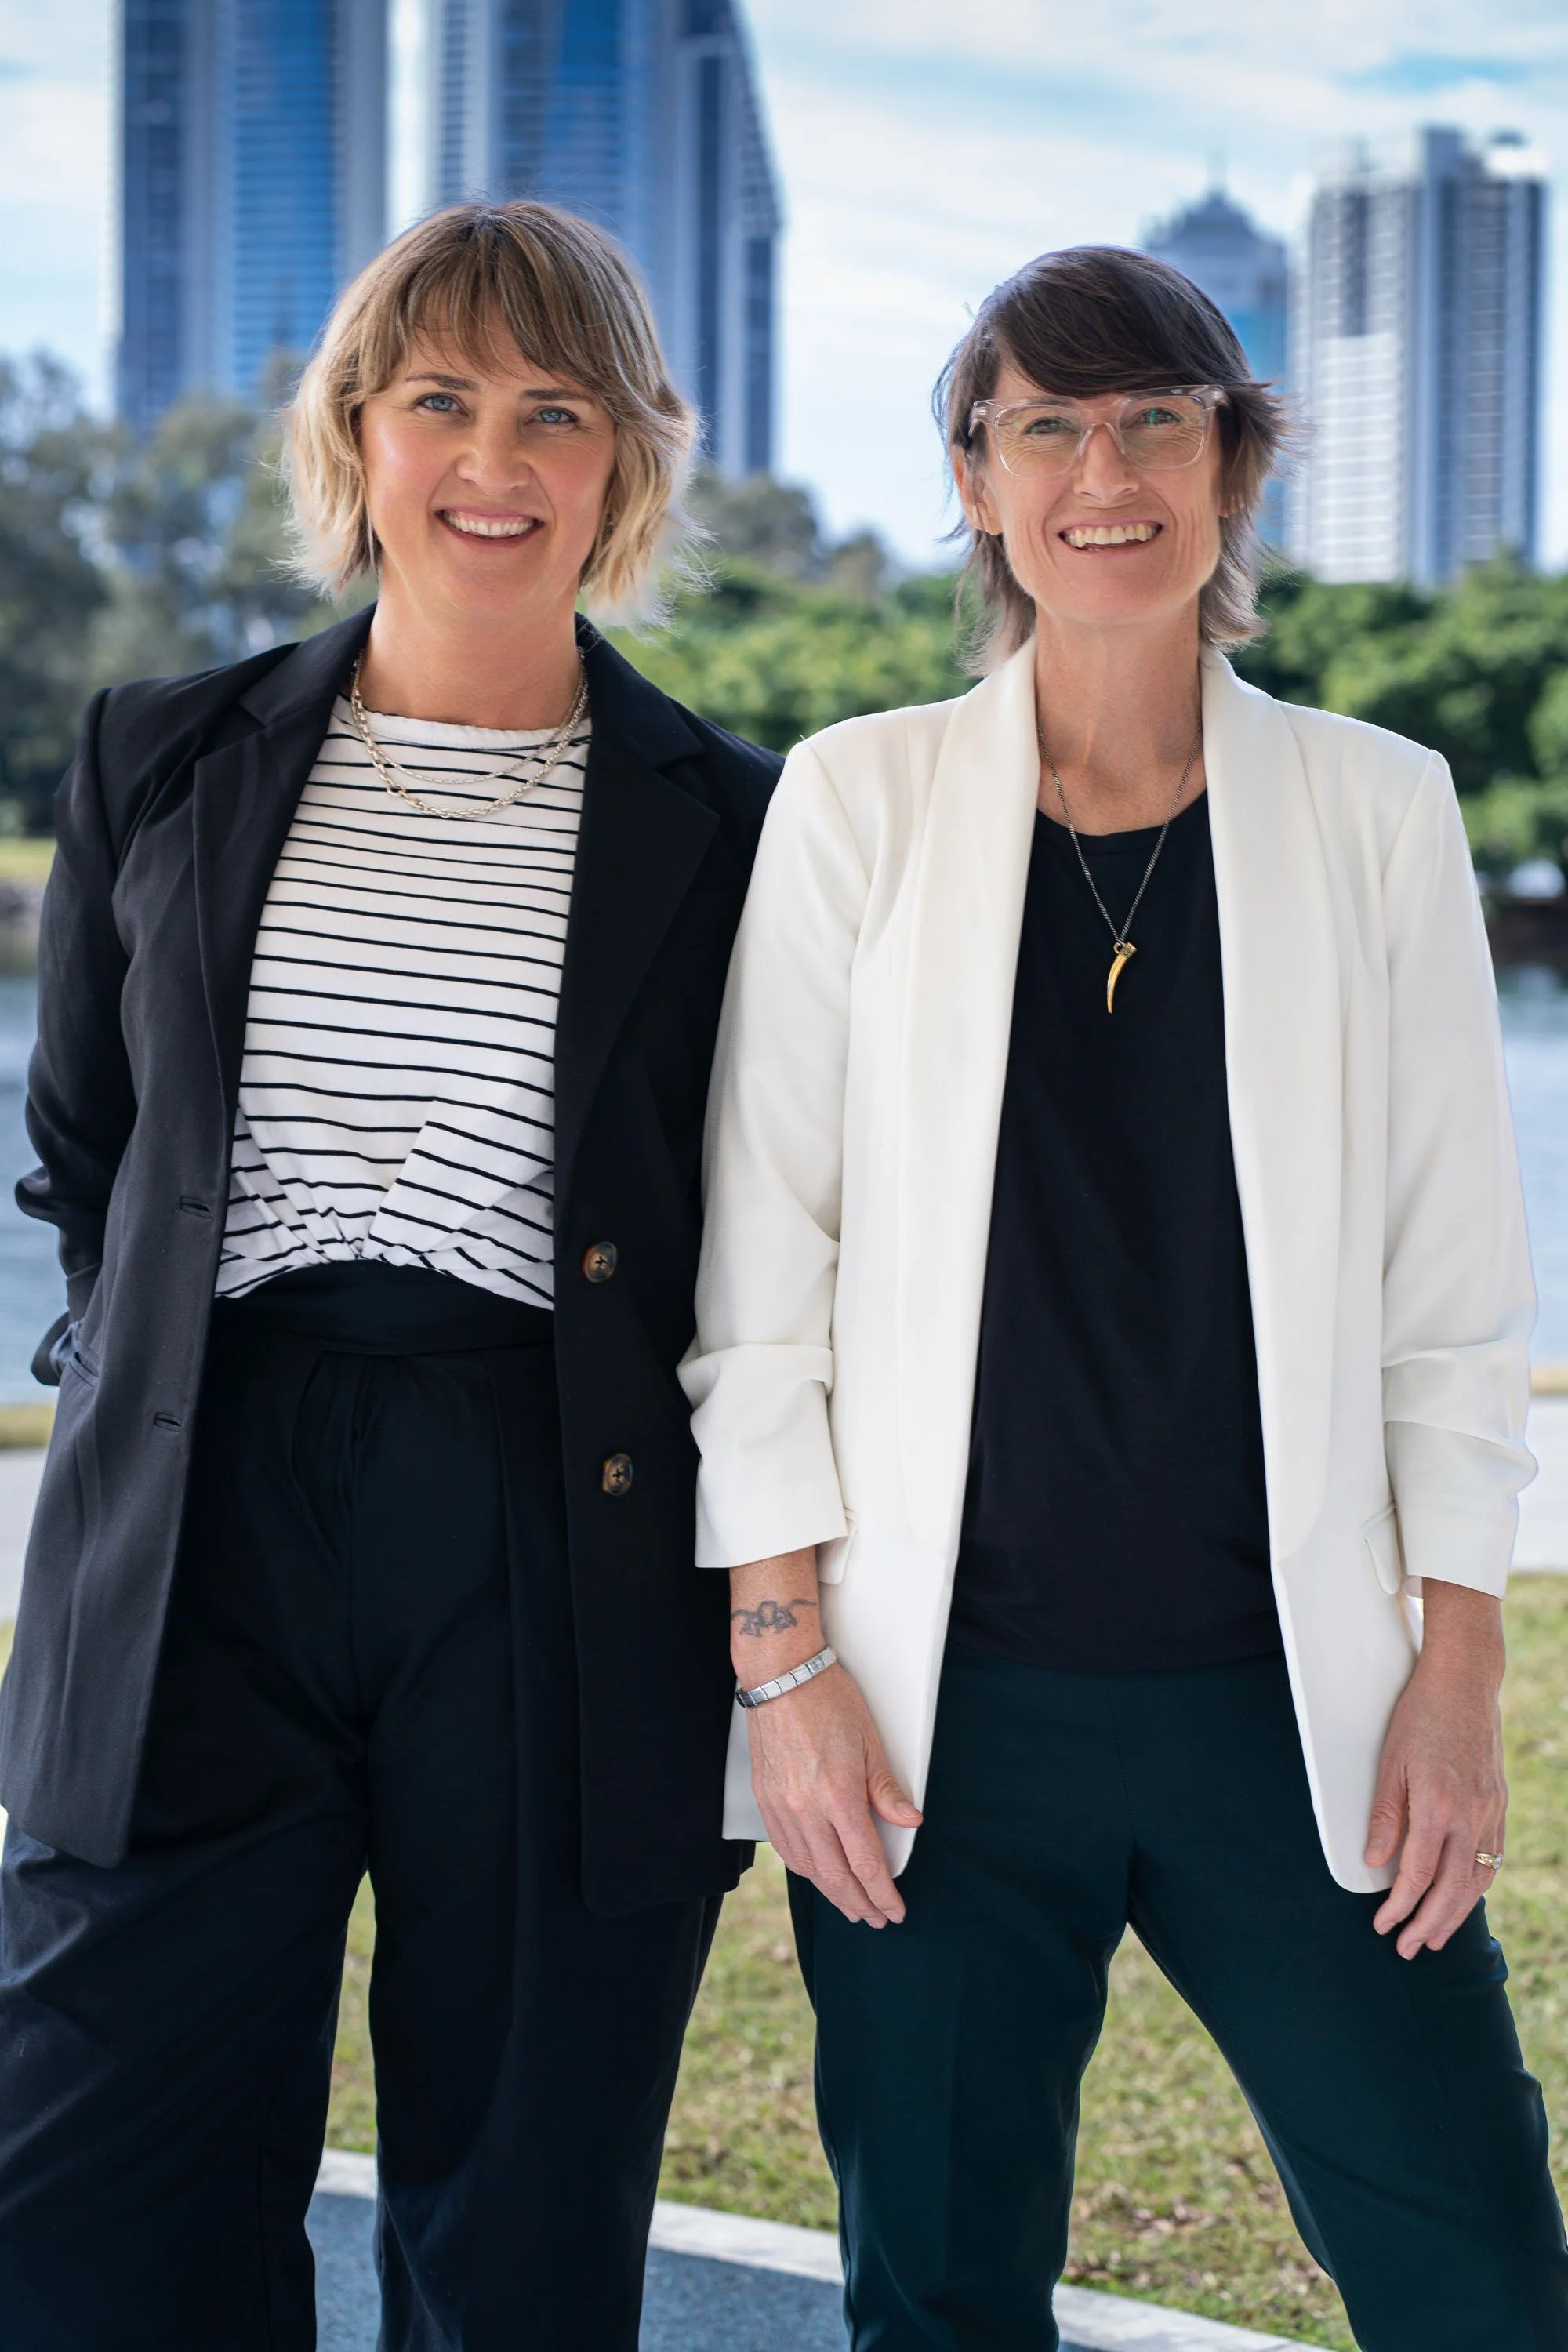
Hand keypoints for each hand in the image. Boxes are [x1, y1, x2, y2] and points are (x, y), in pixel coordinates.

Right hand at [746, 1663, 922, 1926]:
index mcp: (838, 1795)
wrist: (780, 1676)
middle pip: (836, 1876)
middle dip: (860, 1904)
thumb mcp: (869, 1741)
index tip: (894, 1909)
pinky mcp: (765, 1800)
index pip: (865, 1863)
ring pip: (808, 1869)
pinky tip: (818, 1876)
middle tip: (876, 1920)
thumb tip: (910, 1821)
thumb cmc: (827, 1700)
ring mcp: (781, 1807)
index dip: (882, 1893)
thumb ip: (886, 1789)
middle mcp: (806, 1809)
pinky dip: (805, 1871)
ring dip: (832, 1894)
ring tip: (851, 1906)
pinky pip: (785, 1850)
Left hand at [1365, 1581, 1507, 1959]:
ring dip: (1456, 1914)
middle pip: (1450, 1889)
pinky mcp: (1499, 1805)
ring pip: (1477, 1880)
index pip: (1417, 1875)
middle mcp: (1470, 1816)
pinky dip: (1477, 1887)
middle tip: (1407, 1949)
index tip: (1382, 1925)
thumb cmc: (1419, 1717)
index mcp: (1438, 1806)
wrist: (1464, 1683)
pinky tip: (1463, 1899)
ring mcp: (1490, 1812)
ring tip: (1435, 1936)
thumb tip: (1373, 1863)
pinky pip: (1492, 1859)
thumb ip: (1385, 1817)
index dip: (1399, 1906)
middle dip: (1427, 1924)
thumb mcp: (1390, 1763)